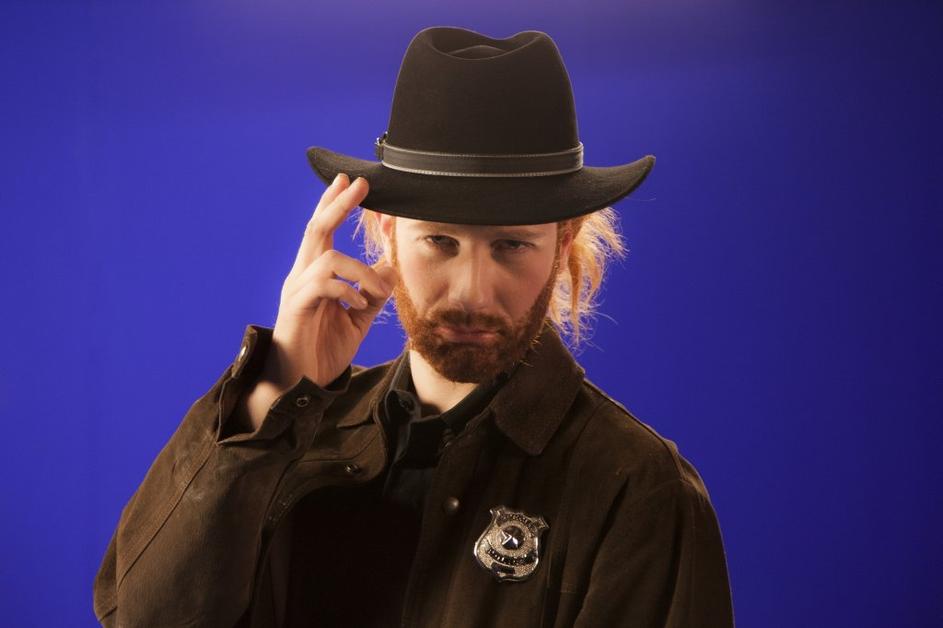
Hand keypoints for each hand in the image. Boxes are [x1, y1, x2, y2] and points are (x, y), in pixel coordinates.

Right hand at [264, 173, 397, 390]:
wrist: (300, 384)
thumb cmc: (323, 349)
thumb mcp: (359, 317)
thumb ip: (374, 290)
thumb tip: (392, 264)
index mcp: (315, 275)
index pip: (323, 230)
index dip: (335, 204)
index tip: (351, 181)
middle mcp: (302, 276)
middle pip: (316, 228)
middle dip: (338, 204)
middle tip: (359, 184)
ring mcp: (296, 290)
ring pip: (327, 255)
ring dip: (361, 270)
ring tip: (378, 294)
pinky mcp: (296, 308)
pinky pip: (322, 284)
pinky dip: (347, 289)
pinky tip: (358, 305)